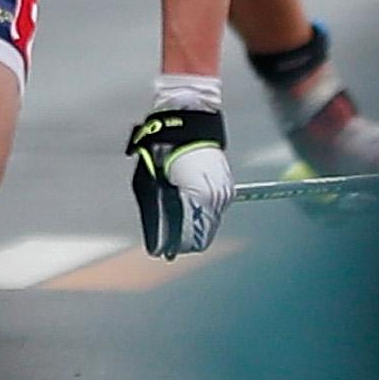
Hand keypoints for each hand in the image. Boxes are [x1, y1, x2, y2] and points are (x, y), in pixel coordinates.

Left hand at [125, 94, 232, 257]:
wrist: (188, 128)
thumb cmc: (163, 152)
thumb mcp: (152, 182)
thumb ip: (158, 211)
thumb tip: (158, 237)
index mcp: (196, 196)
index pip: (188, 235)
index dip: (173, 245)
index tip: (160, 252)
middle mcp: (215, 198)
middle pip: (202, 236)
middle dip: (184, 243)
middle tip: (167, 248)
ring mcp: (223, 194)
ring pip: (210, 226)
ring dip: (195, 233)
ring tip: (176, 238)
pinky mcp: (226, 190)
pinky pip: (215, 214)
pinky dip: (202, 221)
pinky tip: (189, 221)